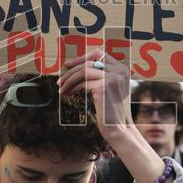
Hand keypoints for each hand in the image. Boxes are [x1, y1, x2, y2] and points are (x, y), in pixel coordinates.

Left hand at [57, 51, 168, 182]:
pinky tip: (67, 94)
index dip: (83, 57)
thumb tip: (76, 67)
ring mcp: (112, 78)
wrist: (118, 129)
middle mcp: (119, 71)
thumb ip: (100, 76)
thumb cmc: (111, 112)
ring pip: (83, 71)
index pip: (100, 54)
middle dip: (71, 70)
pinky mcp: (104, 86)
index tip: (69, 65)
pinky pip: (82, 82)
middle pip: (89, 61)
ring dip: (68, 79)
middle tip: (60, 80)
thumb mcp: (109, 90)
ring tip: (60, 88)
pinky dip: (72, 87)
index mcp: (122, 69)